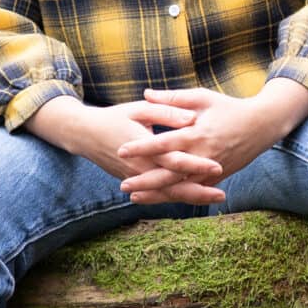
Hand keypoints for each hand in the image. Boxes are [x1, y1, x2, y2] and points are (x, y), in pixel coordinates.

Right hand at [28, 97, 226, 204]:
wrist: (85, 135)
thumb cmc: (115, 117)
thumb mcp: (140, 108)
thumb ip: (166, 111)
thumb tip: (192, 118)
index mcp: (144, 147)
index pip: (173, 160)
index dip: (195, 164)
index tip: (217, 166)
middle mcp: (140, 167)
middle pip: (172, 185)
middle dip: (198, 191)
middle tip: (222, 195)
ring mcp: (137, 178)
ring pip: (167, 193)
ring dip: (191, 197)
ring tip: (215, 198)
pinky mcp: (135, 182)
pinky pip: (159, 193)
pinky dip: (177, 196)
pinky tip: (196, 197)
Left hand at [116, 86, 279, 203]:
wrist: (261, 126)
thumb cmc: (228, 108)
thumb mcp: (201, 97)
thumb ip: (173, 98)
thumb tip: (145, 93)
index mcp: (197, 134)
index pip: (164, 143)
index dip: (142, 147)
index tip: (122, 149)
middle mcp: (202, 155)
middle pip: (169, 173)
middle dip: (145, 181)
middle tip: (122, 185)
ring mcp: (211, 170)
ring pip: (180, 187)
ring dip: (157, 194)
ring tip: (135, 197)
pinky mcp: (217, 178)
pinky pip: (194, 191)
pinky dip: (175, 196)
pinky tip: (158, 199)